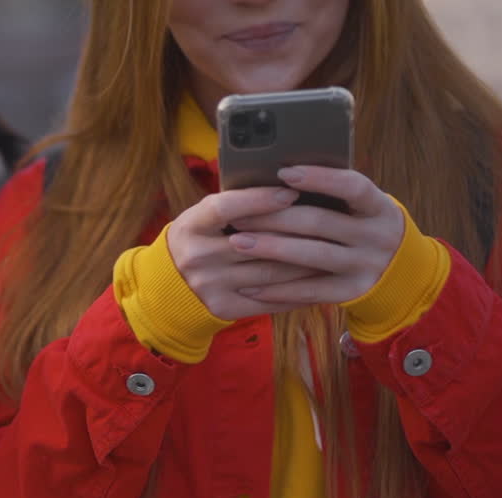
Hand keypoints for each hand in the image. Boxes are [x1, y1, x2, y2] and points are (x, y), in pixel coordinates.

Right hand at [167, 186, 326, 319]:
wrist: (169, 286)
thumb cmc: (198, 240)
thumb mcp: (202, 219)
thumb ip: (233, 206)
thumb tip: (284, 186)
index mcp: (189, 227)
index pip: (225, 208)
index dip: (258, 200)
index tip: (290, 192)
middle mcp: (197, 257)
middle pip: (256, 243)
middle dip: (297, 232)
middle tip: (330, 222)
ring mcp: (210, 285)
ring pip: (270, 273)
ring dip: (306, 262)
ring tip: (332, 249)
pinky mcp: (224, 307)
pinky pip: (270, 299)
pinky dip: (298, 290)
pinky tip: (319, 279)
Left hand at [226, 166, 405, 304]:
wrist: (400, 271)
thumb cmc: (362, 226)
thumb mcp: (360, 207)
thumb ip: (332, 196)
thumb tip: (278, 179)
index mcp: (379, 206)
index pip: (353, 187)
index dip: (320, 179)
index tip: (283, 173)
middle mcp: (377, 235)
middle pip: (320, 222)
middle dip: (274, 217)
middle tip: (238, 216)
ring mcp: (365, 265)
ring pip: (312, 255)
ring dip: (271, 249)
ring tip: (237, 242)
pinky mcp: (352, 291)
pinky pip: (310, 291)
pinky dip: (278, 289)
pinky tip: (250, 286)